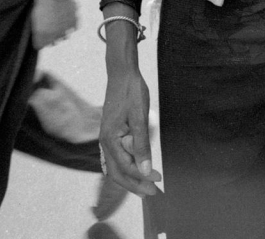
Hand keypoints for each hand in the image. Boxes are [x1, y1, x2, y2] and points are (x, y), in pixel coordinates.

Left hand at [31, 0, 77, 49]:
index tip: (40, 34)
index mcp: (42, 34)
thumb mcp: (36, 16)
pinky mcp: (74, 23)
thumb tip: (41, 36)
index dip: (40, 40)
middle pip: (53, 43)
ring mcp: (65, 29)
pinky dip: (71, 24)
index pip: (40, 45)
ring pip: (64, 37)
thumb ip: (38, 29)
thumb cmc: (43, 1)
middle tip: (51, 25)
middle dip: (51, 37)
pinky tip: (67, 15)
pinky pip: (73, 28)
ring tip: (59, 20)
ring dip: (62, 31)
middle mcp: (54, 34)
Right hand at [99, 69, 160, 196]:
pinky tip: (137, 168)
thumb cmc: (131, 92)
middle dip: (135, 185)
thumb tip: (146, 169)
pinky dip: (127, 166)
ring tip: (146, 185)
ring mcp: (107, 138)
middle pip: (117, 173)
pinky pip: (117, 157)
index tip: (158, 182)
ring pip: (116, 166)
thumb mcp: (139, 117)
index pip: (126, 168)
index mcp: (110, 140)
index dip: (142, 177)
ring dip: (131, 178)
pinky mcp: (111, 133)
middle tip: (153, 192)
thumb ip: (142, 144)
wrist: (122, 72)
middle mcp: (105, 142)